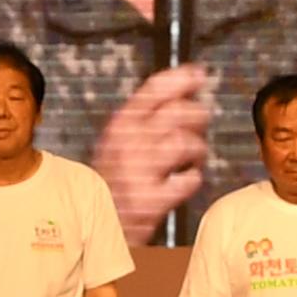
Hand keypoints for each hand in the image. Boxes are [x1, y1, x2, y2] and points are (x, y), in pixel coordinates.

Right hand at [89, 67, 215, 244]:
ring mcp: (140, 170)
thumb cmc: (112, 180)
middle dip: (198, 116)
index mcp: (120, 124)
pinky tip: (183, 182)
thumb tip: (182, 91)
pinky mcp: (151, 198)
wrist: (97, 221)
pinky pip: (189, 179)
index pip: (155, 88)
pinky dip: (192, 180)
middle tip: (198, 126)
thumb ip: (144, 118)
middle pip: (179, 111)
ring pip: (187, 143)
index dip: (182, 78)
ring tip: (192, 158)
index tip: (198, 74)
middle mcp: (129, 142)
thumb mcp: (118, 141)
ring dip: (197, 150)